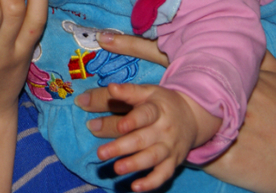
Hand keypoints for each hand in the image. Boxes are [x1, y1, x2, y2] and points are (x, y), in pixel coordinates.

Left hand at [77, 34, 275, 192]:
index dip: (129, 45)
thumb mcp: (275, 70)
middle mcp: (197, 100)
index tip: (101, 38)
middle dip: (111, 94)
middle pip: (145, 94)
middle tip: (80, 96)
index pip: (159, 54)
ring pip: (150, 131)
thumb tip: (243, 16)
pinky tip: (126, 176)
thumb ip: (251, 47)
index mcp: (208, 74)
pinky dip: (145, 167)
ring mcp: (201, 132)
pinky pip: (169, 161)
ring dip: (120, 132)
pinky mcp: (208, 158)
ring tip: (92, 135)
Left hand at [81, 82, 219, 191]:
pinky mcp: (172, 162)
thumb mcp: (143, 92)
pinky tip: (135, 187)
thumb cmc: (159, 102)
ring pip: (152, 157)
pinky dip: (151, 182)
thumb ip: (114, 96)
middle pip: (143, 138)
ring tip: (116, 168)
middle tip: (101, 153)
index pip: (145, 114)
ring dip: (134, 164)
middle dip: (122, 146)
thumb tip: (82, 99)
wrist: (192, 115)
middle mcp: (164, 128)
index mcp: (156, 108)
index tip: (121, 126)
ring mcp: (169, 147)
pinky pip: (163, 175)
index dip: (133, 120)